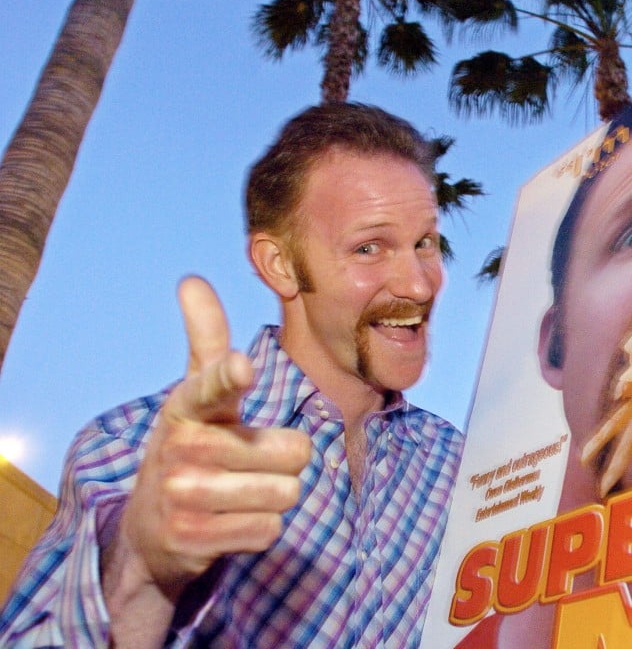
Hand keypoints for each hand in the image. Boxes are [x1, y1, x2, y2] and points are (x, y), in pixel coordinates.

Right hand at [116, 276, 310, 598]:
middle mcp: (181, 448)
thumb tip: (191, 280)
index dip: (229, 377)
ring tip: (240, 494)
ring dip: (275, 497)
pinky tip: (231, 524)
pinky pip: (269, 531)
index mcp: (187, 407)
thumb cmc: (191, 449)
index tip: (241, 366)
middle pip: (293, 452)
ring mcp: (183, 496)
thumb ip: (204, 339)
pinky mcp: (193, 539)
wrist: (151, 531)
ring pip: (286, 493)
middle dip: (284, 462)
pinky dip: (260, 530)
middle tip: (249, 465)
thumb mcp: (195, 396)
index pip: (211, 385)